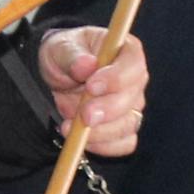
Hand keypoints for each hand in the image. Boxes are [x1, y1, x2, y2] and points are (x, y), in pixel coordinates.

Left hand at [40, 25, 146, 157]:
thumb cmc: (64, 55)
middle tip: (83, 115)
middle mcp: (134, 79)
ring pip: (128, 124)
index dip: (116, 78)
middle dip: (107, 110)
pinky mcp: (123, 127)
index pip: (133, 65)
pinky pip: (123, 143)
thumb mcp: (60, 47)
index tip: (91, 86)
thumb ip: (72, 55)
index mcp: (126, 51)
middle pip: (132, 99)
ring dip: (101, 132)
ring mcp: (131, 105)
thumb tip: (86, 65)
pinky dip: (103, 146)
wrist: (58, 76)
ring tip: (69, 127)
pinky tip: (81, 140)